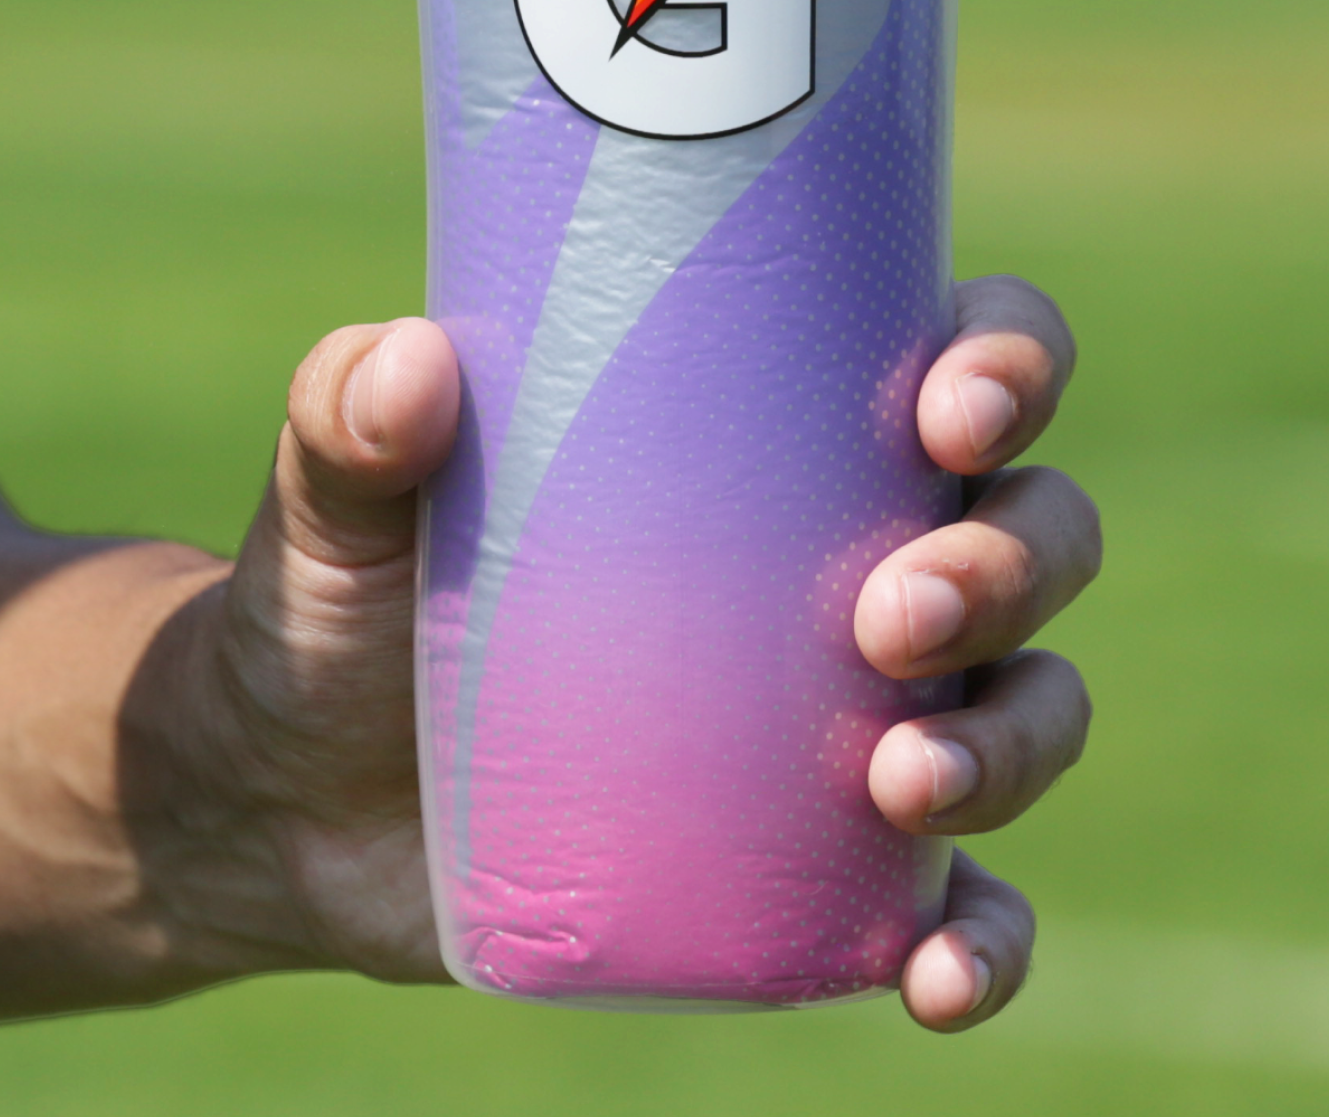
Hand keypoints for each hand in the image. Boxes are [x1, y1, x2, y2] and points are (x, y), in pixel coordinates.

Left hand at [130, 277, 1097, 1024]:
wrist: (295, 798)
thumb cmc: (345, 597)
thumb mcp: (336, 500)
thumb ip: (345, 417)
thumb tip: (408, 365)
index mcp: (792, 417)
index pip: (965, 353)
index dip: (1009, 363)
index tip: (947, 407)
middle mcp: (860, 545)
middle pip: (1033, 526)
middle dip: (1007, 564)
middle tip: (889, 618)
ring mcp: (856, 711)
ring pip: (1030, 700)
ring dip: (1013, 741)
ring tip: (905, 783)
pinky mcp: (826, 864)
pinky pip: (968, 903)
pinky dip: (985, 940)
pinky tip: (938, 976)